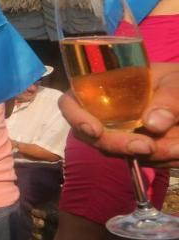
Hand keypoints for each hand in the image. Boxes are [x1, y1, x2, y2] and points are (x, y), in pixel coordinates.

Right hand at [59, 62, 178, 166]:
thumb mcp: (177, 81)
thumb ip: (170, 98)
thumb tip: (153, 124)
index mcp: (102, 88)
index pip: (72, 102)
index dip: (75, 117)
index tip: (94, 130)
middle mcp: (104, 113)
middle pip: (91, 136)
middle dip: (116, 144)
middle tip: (147, 147)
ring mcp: (120, 133)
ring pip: (117, 152)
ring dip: (148, 154)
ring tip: (178, 147)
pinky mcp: (137, 149)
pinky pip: (141, 159)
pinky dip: (161, 158)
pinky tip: (178, 148)